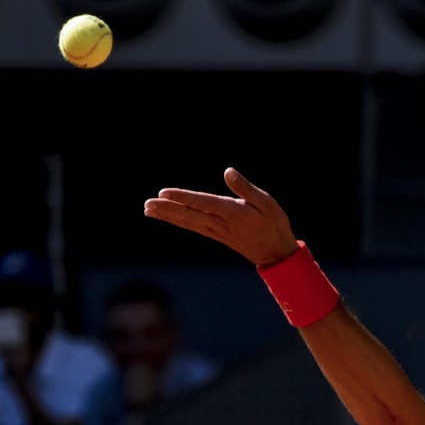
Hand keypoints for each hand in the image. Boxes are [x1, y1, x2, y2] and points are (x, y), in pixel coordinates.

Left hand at [144, 167, 299, 265]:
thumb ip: (245, 188)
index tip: (163, 193)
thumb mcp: (266, 202)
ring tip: (149, 211)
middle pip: (188, 215)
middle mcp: (220, 223)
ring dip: (168, 216)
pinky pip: (194, 227)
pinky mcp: (218, 236)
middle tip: (147, 205)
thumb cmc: (274, 224)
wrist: (277, 253)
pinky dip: (179, 221)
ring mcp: (217, 231)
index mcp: (231, 213)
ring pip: (188, 222)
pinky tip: (170, 217)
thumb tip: (228, 172)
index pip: (202, 202)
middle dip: (167, 209)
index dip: (182, 197)